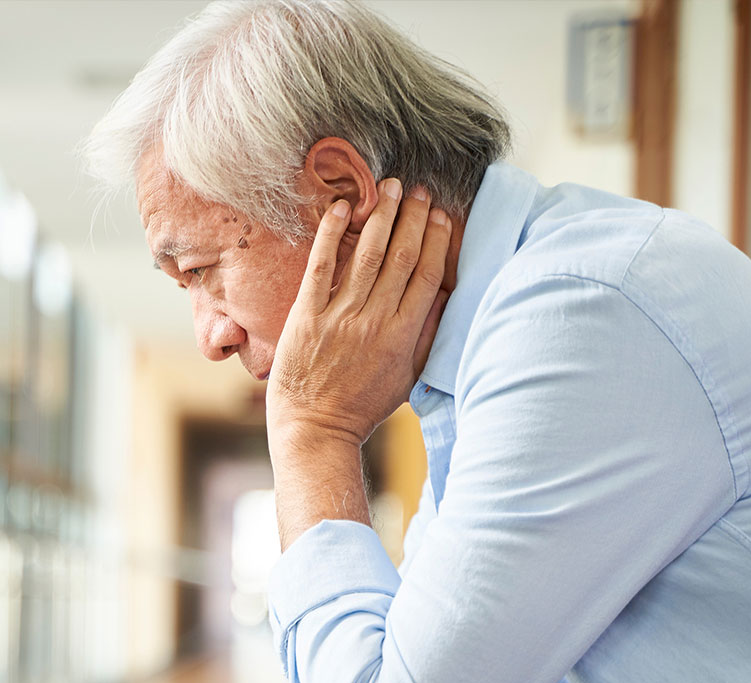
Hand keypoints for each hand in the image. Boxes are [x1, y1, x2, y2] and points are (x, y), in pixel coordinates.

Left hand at [266, 180, 451, 446]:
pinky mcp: (307, 316)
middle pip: (401, 257)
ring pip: (366, 255)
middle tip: (418, 189)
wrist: (316, 427)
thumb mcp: (409, 375)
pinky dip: (330, 234)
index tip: (441, 213)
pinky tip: (341, 207)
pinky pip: (321, 266)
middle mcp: (375, 320)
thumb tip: (444, 295)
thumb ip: (427, 335)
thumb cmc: (363, 404)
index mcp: (404, 334)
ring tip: (388, 188)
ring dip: (380, 216)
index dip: (436, 239)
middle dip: (412, 218)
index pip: (427, 275)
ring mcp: (340, 317)